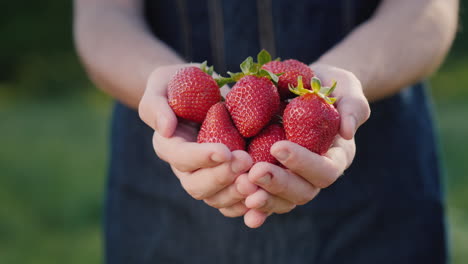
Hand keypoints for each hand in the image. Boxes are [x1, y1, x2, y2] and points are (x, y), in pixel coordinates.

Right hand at [139, 64, 255, 212]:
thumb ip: (157, 105)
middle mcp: (186, 167)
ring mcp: (206, 176)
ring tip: (258, 183)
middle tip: (246, 162)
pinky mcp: (226, 180)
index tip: (224, 151)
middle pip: (196, 185)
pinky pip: (233, 201)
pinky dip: (247, 204)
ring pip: (216, 198)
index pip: (180, 157)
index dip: (201, 157)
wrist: (200, 91)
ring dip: (236, 194)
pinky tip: (264, 197)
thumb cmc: (179, 84)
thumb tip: (165, 129)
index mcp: (169, 145)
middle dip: (221, 177)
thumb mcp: (162, 84)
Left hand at [238, 64, 370, 227]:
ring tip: (240, 186)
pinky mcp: (274, 178)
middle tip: (254, 172)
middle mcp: (314, 174)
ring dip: (262, 198)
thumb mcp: (346, 87)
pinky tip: (236, 203)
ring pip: (282, 201)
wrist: (307, 89)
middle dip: (278, 184)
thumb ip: (353, 106)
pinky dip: (249, 204)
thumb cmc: (329, 86)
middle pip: (302, 192)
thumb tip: (347, 131)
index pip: (325, 170)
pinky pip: (264, 197)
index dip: (303, 163)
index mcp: (335, 156)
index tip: (278, 147)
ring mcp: (293, 179)